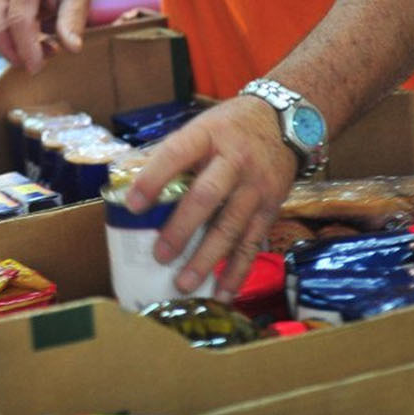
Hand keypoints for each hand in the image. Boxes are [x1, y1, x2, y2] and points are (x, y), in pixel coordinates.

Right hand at [0, 0, 94, 73]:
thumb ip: (73, 19)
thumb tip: (72, 49)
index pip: (18, 20)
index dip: (26, 48)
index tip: (38, 69)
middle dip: (16, 53)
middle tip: (44, 62)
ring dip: (16, 50)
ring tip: (48, 48)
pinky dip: (15, 44)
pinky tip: (39, 42)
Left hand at [126, 95, 298, 302]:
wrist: (283, 121)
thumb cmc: (229, 128)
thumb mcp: (200, 128)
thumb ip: (171, 154)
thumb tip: (130, 184)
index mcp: (208, 136)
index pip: (176, 154)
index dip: (153, 179)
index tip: (133, 205)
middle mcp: (235, 161)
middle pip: (206, 197)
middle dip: (181, 229)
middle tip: (159, 255)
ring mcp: (256, 187)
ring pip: (230, 227)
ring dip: (206, 259)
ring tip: (183, 284)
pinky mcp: (271, 208)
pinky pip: (252, 244)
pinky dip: (237, 271)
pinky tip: (222, 293)